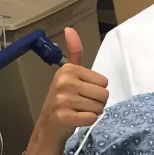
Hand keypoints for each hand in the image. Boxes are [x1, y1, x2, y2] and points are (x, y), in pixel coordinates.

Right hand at [26, 28, 108, 154]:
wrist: (49, 125)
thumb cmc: (63, 98)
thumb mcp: (69, 74)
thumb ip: (74, 53)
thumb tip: (70, 28)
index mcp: (68, 70)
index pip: (104, 82)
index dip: (96, 90)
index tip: (81, 92)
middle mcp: (64, 82)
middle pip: (104, 95)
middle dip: (97, 102)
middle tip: (81, 104)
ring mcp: (63, 100)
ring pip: (99, 107)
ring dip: (92, 112)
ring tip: (78, 111)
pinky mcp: (64, 117)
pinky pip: (92, 118)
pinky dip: (87, 121)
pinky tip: (75, 119)